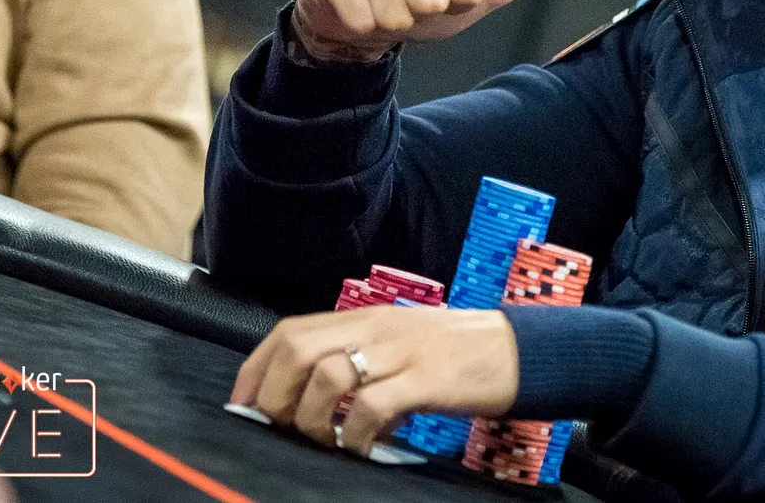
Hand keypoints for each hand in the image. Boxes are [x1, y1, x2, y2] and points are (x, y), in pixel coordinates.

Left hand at [230, 306, 519, 455]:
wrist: (520, 349)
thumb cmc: (457, 353)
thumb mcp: (400, 344)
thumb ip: (358, 359)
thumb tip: (309, 398)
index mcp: (366, 317)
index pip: (289, 331)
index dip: (255, 369)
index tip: (244, 406)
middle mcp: (378, 326)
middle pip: (298, 349)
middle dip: (274, 396)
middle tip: (282, 429)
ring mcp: (403, 350)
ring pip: (328, 376)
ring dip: (314, 418)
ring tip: (328, 441)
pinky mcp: (428, 378)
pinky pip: (375, 406)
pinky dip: (357, 434)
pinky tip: (363, 448)